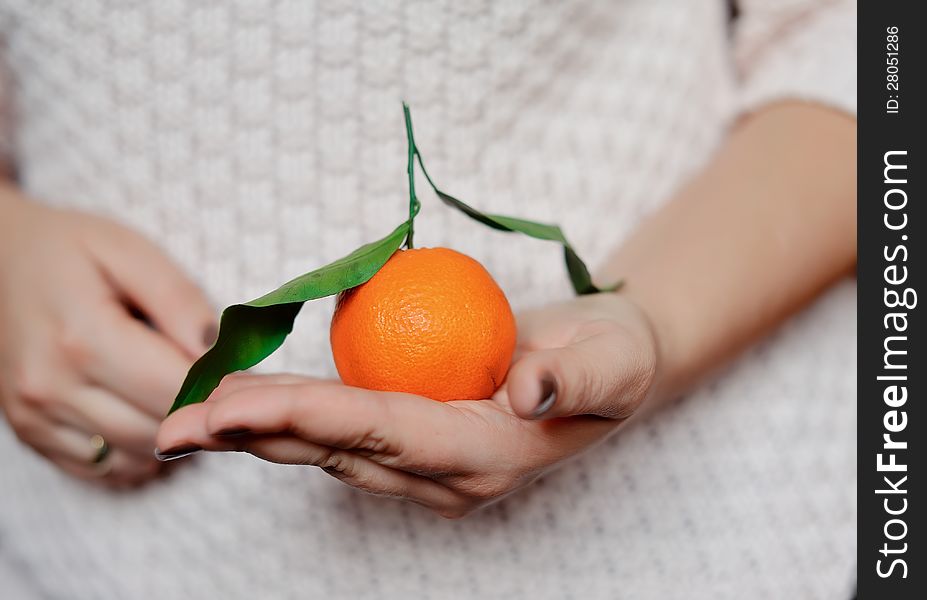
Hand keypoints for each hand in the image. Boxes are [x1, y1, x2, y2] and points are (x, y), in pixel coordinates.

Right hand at [0, 184, 215, 486]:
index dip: (220, 386)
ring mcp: (35, 417)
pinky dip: (140, 452)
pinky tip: (151, 414)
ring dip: (174, 435)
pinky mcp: (30, 434)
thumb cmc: (70, 249)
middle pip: (159, 430)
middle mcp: (51, 387)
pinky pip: (106, 469)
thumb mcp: (130, 251)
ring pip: (137, 457)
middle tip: (222, 386)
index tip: (242, 371)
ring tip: (185, 394)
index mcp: (81, 337)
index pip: (174, 389)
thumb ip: (179, 300)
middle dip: (201, 412)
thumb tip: (219, 352)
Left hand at [156, 292, 658, 516]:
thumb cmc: (614, 358)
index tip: (234, 407)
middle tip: (176, 424)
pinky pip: (344, 433)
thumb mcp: (613, 362)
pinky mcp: (419, 444)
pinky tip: (246, 405)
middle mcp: (448, 474)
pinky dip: (291, 418)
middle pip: (339, 450)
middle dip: (257, 436)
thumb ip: (574, 378)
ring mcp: (431, 464)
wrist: (610, 364)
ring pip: (331, 448)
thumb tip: (529, 390)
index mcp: (487, 456)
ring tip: (191, 417)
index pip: (384, 432)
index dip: (308, 415)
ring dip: (260, 431)